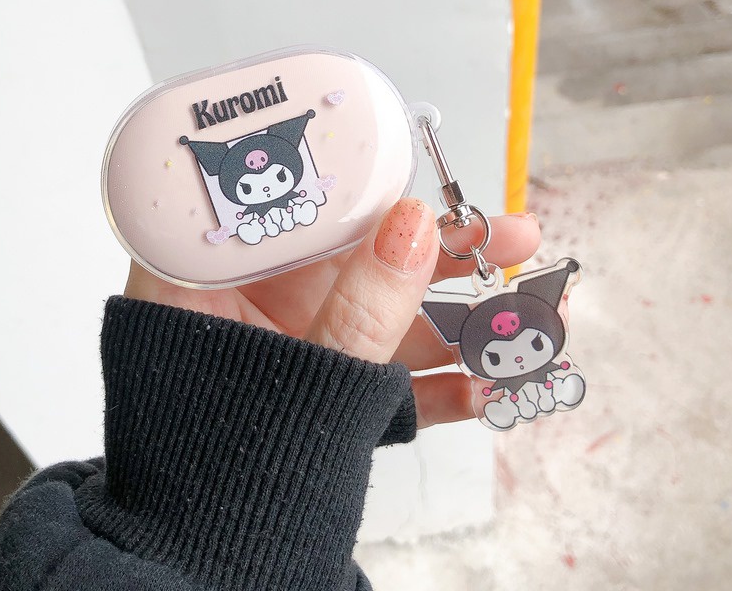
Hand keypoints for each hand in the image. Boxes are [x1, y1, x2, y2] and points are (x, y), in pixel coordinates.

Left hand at [125, 198, 539, 429]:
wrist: (199, 551)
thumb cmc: (203, 461)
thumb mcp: (296, 374)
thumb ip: (359, 306)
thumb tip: (416, 223)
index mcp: (222, 272)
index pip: (298, 200)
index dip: (367, 184)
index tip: (430, 180)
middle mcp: (265, 298)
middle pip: (364, 253)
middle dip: (445, 251)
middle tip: (512, 236)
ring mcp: (304, 342)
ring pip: (392, 315)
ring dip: (464, 322)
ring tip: (532, 317)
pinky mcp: (331, 388)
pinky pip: (391, 375)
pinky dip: (439, 385)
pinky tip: (487, 389)